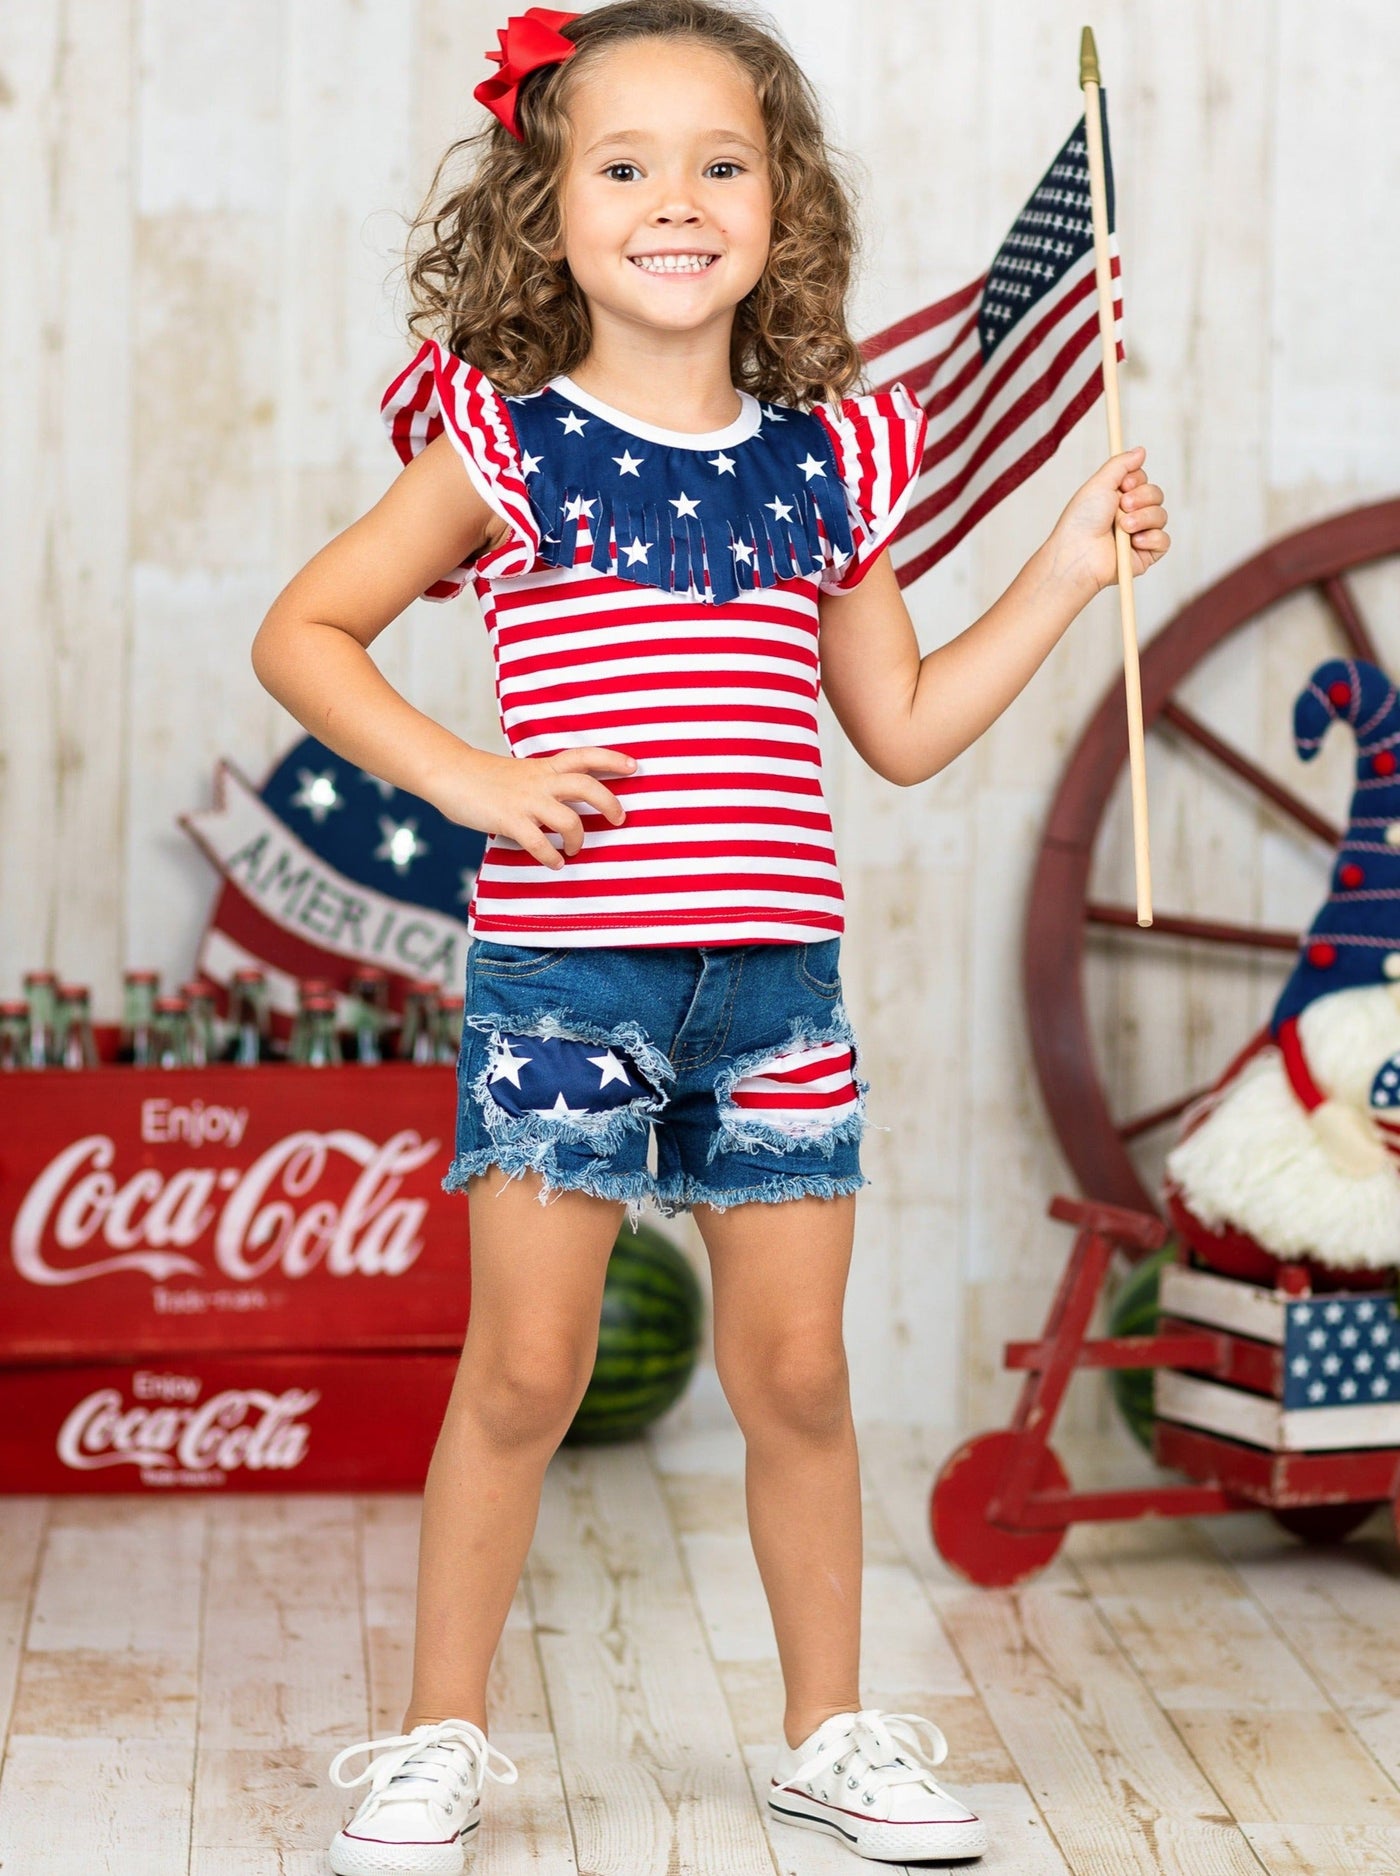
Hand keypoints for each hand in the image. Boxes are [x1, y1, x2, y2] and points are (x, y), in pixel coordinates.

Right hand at [429, 745, 636, 869]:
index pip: (584, 756)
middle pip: (587, 787)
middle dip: (610, 804)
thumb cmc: (486, 779)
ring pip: (569, 819)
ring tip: (573, 851)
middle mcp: (540, 782)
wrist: (451, 774)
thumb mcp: (522, 774)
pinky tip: (553, 863)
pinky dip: (551, 857)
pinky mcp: (509, 820)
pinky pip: (539, 843)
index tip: (634, 766)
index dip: (612, 760)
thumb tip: (563, 807)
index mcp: (544, 767)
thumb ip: (544, 785)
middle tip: (619, 819)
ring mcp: (526, 801)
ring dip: (578, 839)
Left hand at [1047, 446, 1170, 597]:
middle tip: (1122, 506)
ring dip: (1143, 518)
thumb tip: (1140, 450)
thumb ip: (1120, 464)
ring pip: (1161, 516)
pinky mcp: (1145, 554)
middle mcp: (1130, 515)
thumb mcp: (1100, 484)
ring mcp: (1139, 534)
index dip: (1137, 481)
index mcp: (1118, 498)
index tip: (1123, 486)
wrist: (1078, 553)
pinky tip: (1134, 542)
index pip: (1143, 481)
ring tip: (1123, 527)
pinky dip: (1151, 539)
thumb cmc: (1081, 520)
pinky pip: (1164, 540)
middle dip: (1141, 498)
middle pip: (1156, 495)